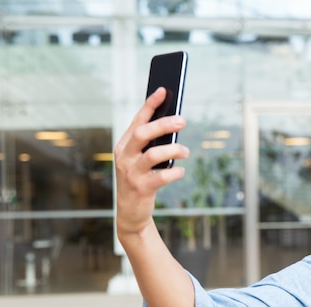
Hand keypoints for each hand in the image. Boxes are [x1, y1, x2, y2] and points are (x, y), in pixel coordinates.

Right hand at [114, 87, 189, 236]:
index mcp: (124, 145)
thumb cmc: (141, 180)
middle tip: (182, 120)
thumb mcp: (141, 160)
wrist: (130, 212)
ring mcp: (131, 173)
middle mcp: (124, 156)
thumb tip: (174, 124)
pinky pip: (162, 177)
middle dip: (163, 124)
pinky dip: (175, 172)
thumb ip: (152, 144)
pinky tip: (181, 171)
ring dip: (173, 150)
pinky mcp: (141, 188)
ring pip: (153, 154)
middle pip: (142, 133)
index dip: (150, 104)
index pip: (137, 120)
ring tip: (185, 151)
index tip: (163, 90)